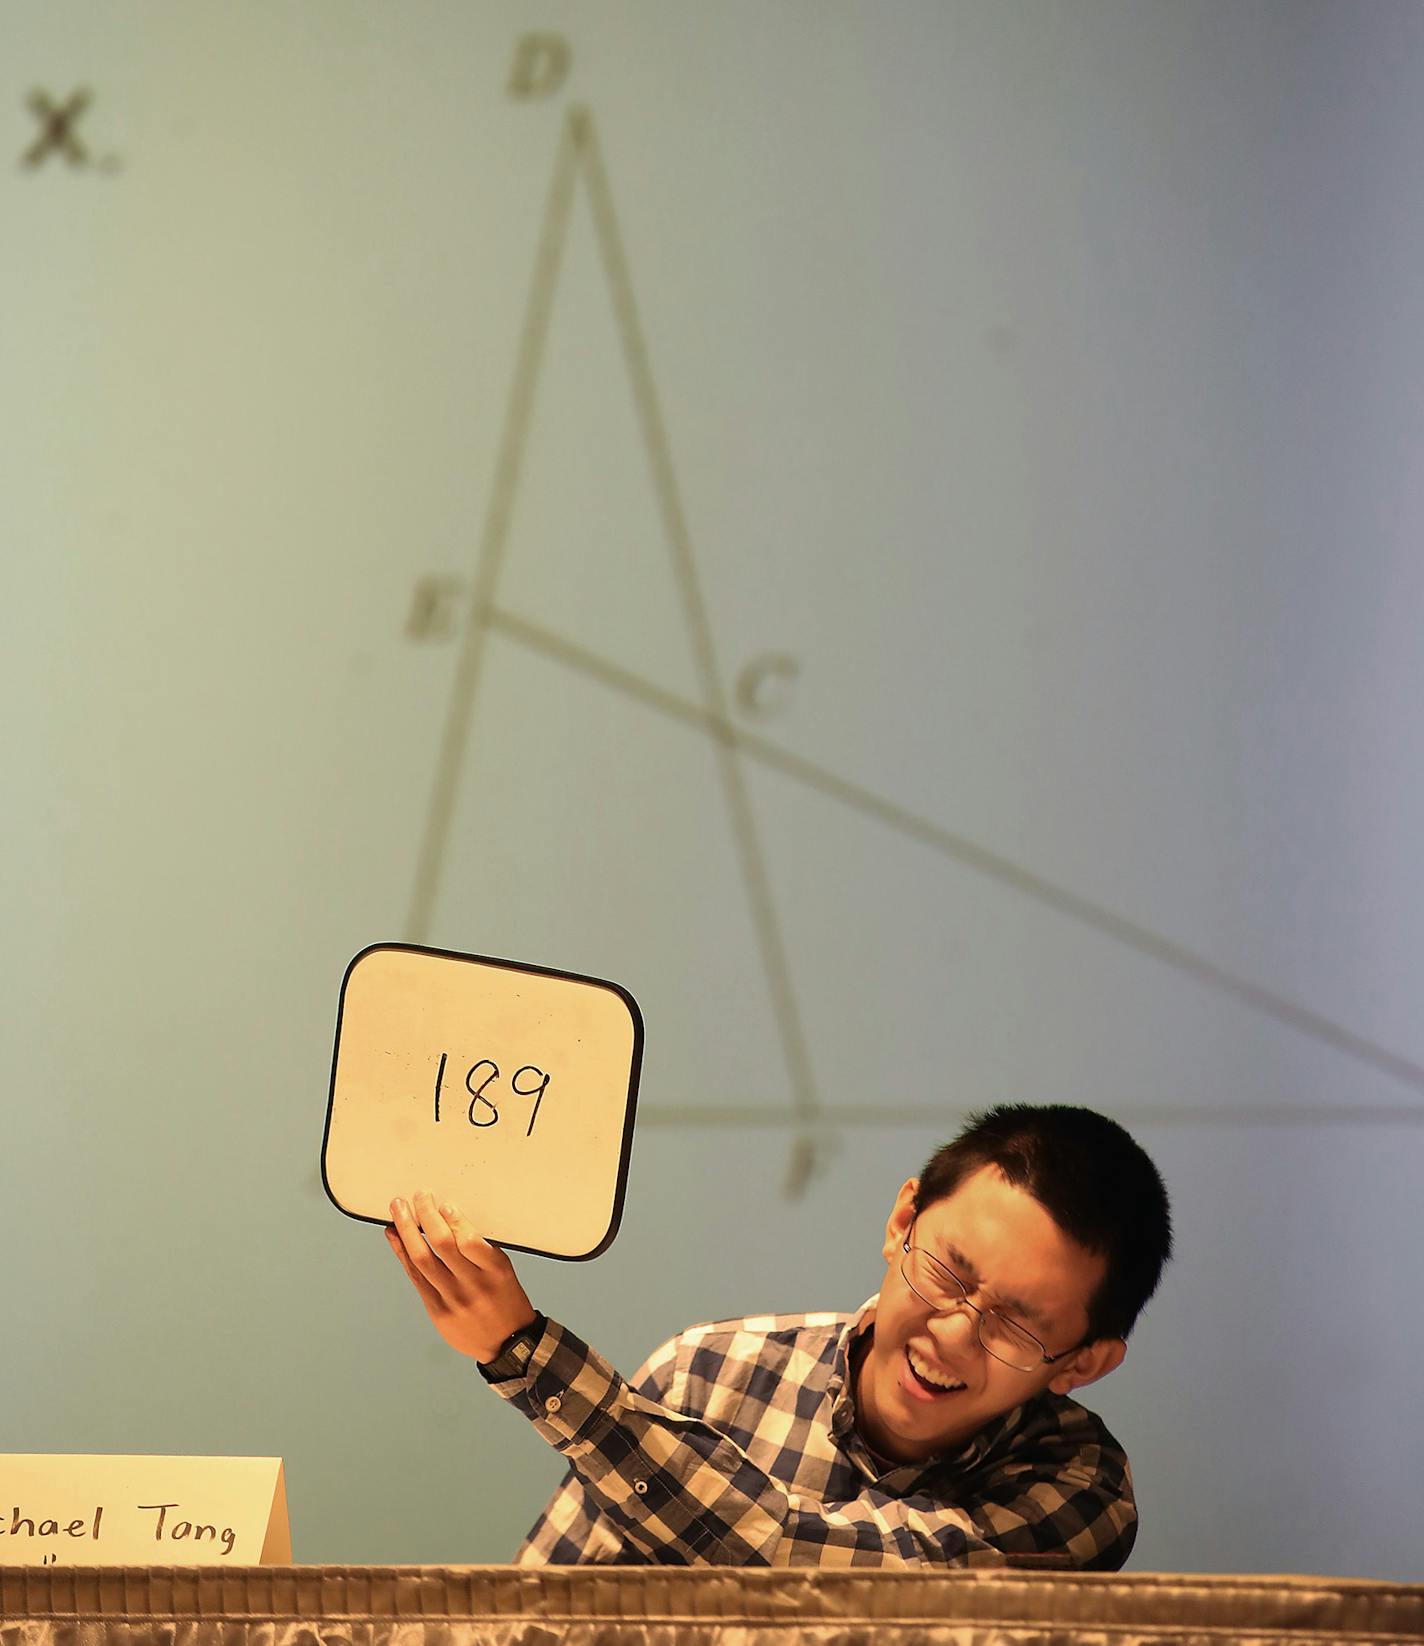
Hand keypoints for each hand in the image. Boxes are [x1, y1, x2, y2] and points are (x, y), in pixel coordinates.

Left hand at [385, 1191, 536, 1363]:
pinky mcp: (437, 1311)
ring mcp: (453, 1300)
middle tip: (419, 1196)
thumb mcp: (504, 1270)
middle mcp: (473, 1285)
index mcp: (495, 1271)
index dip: (455, 1220)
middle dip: (426, 1216)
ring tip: (398, 1209)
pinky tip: (394, 1236)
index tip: (444, 1203)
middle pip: (442, 1245)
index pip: (471, 1241)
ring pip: (422, 1260)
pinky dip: (402, 1253)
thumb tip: (450, 1218)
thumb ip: (480, 1248)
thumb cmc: (506, 1299)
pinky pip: (415, 1277)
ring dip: (406, 1230)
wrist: (506, 1344)